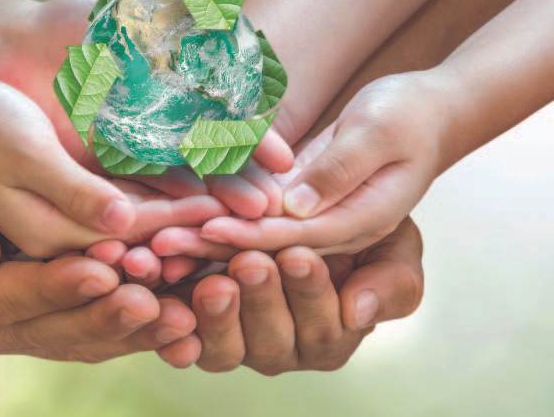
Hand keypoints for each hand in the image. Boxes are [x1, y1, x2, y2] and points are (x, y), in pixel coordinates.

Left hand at [0, 0, 293, 218]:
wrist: (2, 45)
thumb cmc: (65, 26)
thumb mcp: (132, 22)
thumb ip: (181, 39)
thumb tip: (244, 48)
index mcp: (170, 99)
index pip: (222, 129)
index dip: (253, 145)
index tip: (283, 162)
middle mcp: (153, 138)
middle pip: (205, 168)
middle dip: (238, 187)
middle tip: (270, 206)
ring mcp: (123, 163)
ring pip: (172, 189)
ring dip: (206, 206)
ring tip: (237, 221)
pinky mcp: (89, 182)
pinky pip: (127, 197)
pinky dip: (156, 206)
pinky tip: (186, 213)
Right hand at [0, 150, 198, 360]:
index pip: (0, 298)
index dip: (54, 287)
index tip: (103, 272)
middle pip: (43, 330)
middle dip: (103, 317)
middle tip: (154, 305)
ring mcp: (6, 323)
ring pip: (73, 337)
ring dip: (129, 328)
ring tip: (179, 316)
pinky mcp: (41, 314)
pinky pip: (88, 327)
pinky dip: (131, 322)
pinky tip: (174, 311)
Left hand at [157, 218, 423, 372]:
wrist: (299, 210)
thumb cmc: (351, 224)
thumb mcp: (391, 246)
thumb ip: (392, 280)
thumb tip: (360, 312)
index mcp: (333, 334)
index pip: (324, 327)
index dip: (311, 293)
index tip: (298, 255)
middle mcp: (284, 347)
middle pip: (271, 341)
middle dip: (261, 300)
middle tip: (250, 261)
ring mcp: (237, 342)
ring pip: (224, 346)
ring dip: (215, 316)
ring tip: (211, 279)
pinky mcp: (196, 331)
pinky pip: (182, 339)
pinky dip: (172, 323)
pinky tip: (165, 295)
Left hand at [160, 74, 443, 255]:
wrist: (423, 115)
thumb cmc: (408, 116)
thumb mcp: (382, 132)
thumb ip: (342, 170)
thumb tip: (297, 208)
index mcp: (359, 221)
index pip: (295, 236)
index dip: (249, 234)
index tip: (206, 228)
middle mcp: (329, 230)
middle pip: (262, 247)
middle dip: (208, 246)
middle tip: (156, 246)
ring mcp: (309, 219)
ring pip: (248, 237)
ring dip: (199, 239)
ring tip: (149, 242)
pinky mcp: (293, 203)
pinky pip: (248, 216)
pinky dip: (211, 218)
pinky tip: (172, 218)